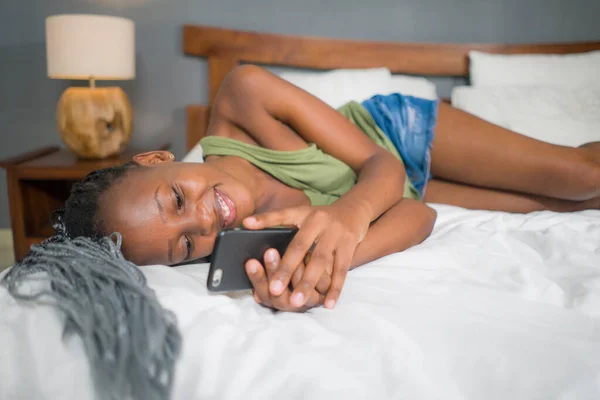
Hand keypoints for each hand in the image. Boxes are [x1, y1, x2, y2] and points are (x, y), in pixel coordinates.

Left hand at [243, 204, 370, 308]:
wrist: (354, 211)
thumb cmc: (320, 219)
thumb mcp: (301, 215)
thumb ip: (278, 223)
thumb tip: (248, 226)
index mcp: (303, 213)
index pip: (281, 215)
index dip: (264, 219)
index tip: (247, 225)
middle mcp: (318, 221)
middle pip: (300, 247)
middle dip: (286, 270)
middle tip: (274, 290)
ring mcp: (336, 233)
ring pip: (320, 261)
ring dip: (308, 283)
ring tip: (297, 302)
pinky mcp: (350, 244)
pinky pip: (342, 270)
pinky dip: (335, 288)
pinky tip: (328, 304)